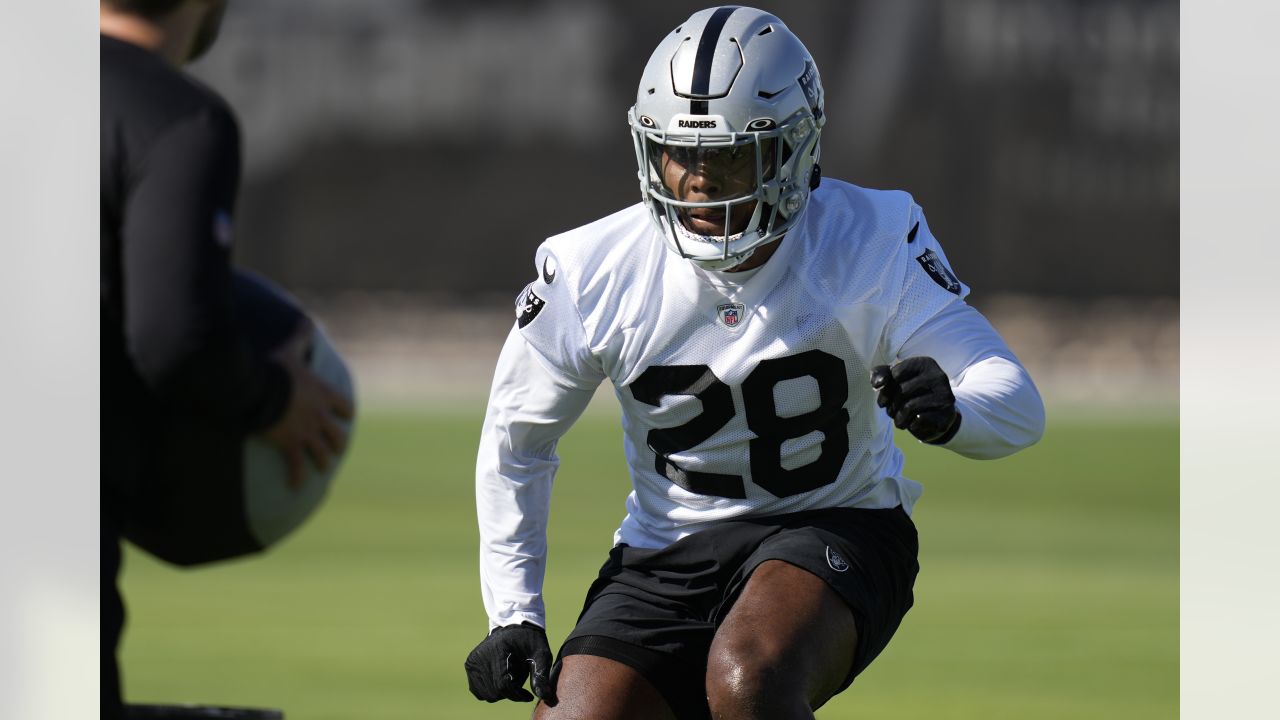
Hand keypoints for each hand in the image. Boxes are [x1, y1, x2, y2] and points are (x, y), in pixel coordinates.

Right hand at [263, 319, 354, 488]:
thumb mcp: (290, 351)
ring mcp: (307, 432)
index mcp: (322, 394)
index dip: (345, 412)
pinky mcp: (291, 444)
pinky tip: (296, 487)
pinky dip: (296, 477)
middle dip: (336, 442)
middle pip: (337, 435)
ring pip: (322, 453)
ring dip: (321, 461)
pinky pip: (297, 466)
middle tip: (335, 448)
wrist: (261, 388)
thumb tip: (307, 320)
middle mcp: (320, 416)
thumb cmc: (275, 368)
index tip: (346, 417)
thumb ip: (301, 338)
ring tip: (320, 468)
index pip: (344, 407)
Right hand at [464, 623, 556, 704]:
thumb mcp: (541, 653)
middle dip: (511, 692)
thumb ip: (541, 674)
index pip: (503, 685)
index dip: (517, 695)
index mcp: (497, 650)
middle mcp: (480, 656)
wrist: (514, 624)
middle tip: (520, 679)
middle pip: (495, 692)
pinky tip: (501, 678)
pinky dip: (491, 690)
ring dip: (501, 691)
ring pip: (487, 694)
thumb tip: (543, 695)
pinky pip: (478, 690)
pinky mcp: (470, 665)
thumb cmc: (530, 639)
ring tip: (511, 676)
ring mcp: (472, 661)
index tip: (528, 696)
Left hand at [870, 357, 960, 443]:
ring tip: (899, 421)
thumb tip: (878, 383)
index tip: (884, 400)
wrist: (936, 417)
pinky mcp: (947, 414)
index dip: (885, 390)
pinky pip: (920, 421)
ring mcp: (945, 395)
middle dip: (891, 406)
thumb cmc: (912, 395)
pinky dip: (911, 425)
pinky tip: (913, 424)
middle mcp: (938, 376)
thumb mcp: (895, 380)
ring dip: (898, 418)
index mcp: (925, 363)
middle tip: (891, 412)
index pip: (895, 374)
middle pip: (902, 391)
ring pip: (910, 407)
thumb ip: (881, 374)